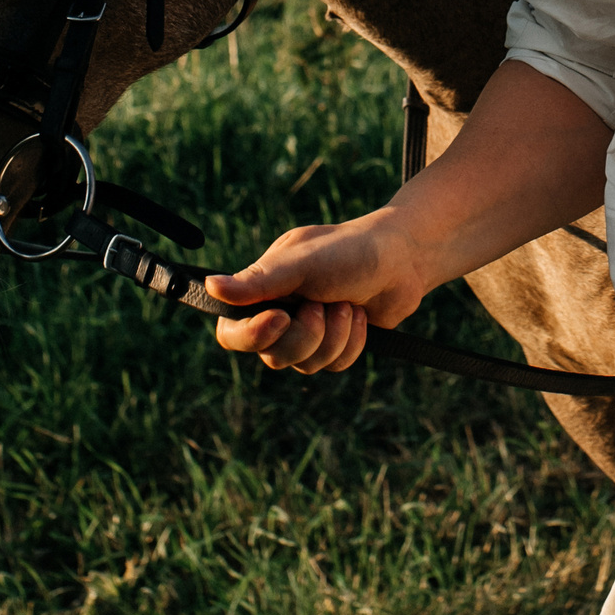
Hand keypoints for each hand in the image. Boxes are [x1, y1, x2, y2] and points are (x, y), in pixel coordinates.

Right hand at [207, 208, 427, 373]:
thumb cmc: (351, 249)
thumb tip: (210, 287)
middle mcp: (281, 314)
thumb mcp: (303, 261)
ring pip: (306, 364)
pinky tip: (362, 316)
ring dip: (335, 335)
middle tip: (325, 303)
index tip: (281, 318)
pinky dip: (353, 341)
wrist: (404, 259)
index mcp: (264, 290)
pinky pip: (335, 365)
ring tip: (348, 303)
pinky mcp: (336, 345)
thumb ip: (259, 280)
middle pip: (273, 355)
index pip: (231, 332)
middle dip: (307, 334)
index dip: (251, 335)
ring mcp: (309, 332)